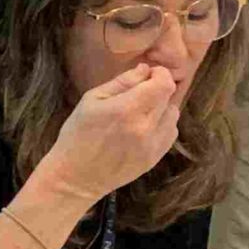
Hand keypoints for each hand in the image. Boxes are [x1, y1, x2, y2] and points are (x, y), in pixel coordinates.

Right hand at [43, 65, 180, 206]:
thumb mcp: (91, 100)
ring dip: (161, 108)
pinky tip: (144, 128)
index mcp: (127, 109)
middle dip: (157, 89)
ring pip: (173, 115)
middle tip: (140, 93)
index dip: (160, 74)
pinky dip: (162, 126)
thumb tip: (144, 70)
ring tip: (142, 113)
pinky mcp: (154, 159)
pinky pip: (170, 133)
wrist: (75, 178)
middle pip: (169, 97)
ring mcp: (152, 146)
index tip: (148, 75)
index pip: (164, 83)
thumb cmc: (76, 136)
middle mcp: (145, 127)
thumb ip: (121, 82)